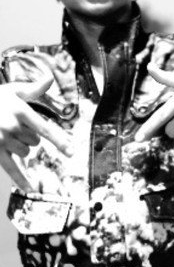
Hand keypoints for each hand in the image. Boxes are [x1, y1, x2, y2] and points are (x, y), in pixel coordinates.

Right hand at [0, 76, 72, 191]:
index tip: (72, 153)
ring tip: (7, 133)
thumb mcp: (12, 91)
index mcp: (20, 111)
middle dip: (30, 136)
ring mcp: (1, 140)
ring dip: (22, 146)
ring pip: (26, 152)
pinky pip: (10, 168)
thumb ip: (33, 89)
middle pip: (36, 141)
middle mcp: (11, 127)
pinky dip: (20, 179)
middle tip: (16, 125)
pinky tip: (30, 188)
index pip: (45, 129)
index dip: (60, 142)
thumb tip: (50, 78)